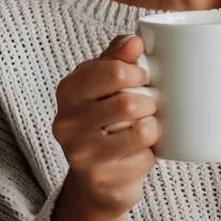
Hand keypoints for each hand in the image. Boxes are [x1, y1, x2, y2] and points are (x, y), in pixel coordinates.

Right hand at [48, 34, 159, 220]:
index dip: (139, 72)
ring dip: (154, 128)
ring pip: (142, 131)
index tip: (142, 77)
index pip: (114, 71)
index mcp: (67, 91)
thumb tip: (135, 40)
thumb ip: (117, 57)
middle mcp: (66, 123)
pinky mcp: (100, 180)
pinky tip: (138, 155)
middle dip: (150, 102)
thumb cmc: (104, 120)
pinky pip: (145, 160)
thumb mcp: (104, 84)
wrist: (96, 179)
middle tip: (149, 104)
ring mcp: (81, 155)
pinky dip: (150, 156)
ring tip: (147, 128)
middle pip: (129, 103)